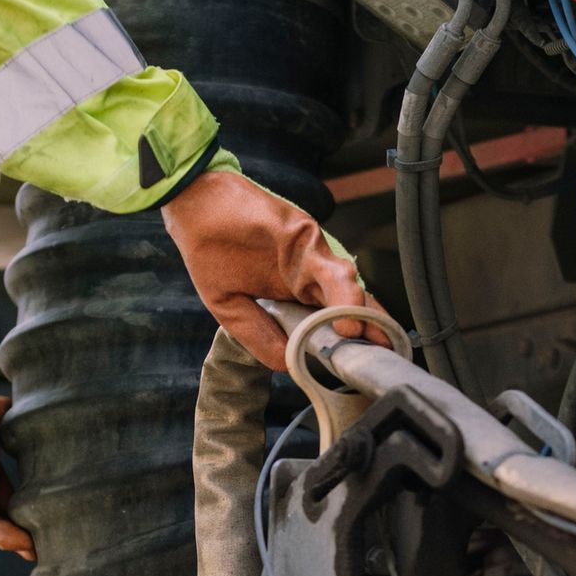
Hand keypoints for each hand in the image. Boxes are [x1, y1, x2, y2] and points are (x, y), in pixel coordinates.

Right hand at [161, 167, 394, 371]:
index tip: (357, 371)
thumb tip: (289, 366)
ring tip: (368, 347)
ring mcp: (311, 256)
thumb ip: (259, 336)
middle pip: (351, 307)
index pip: (329, 321)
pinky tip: (347, 321)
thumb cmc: (209, 249)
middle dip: (370, 335)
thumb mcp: (229, 307)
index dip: (346, 344)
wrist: (194, 204)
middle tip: (382, 363)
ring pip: (349, 291)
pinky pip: (332, 270)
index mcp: (292, 292)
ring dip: (363, 320)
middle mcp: (308, 275)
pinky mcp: (308, 238)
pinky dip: (344, 297)